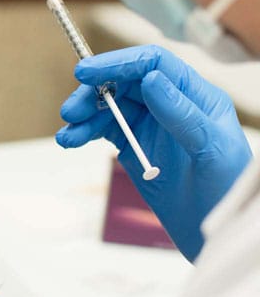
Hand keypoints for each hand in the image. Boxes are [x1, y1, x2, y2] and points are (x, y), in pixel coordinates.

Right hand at [56, 44, 252, 260]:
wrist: (214, 234)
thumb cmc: (227, 190)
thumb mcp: (212, 150)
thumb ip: (182, 114)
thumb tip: (150, 78)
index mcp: (195, 96)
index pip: (154, 64)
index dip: (119, 62)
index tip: (88, 73)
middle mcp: (170, 104)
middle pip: (123, 82)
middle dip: (94, 92)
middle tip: (71, 110)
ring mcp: (149, 125)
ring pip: (108, 106)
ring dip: (84, 115)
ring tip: (68, 132)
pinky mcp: (132, 145)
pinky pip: (102, 130)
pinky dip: (82, 133)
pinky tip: (69, 140)